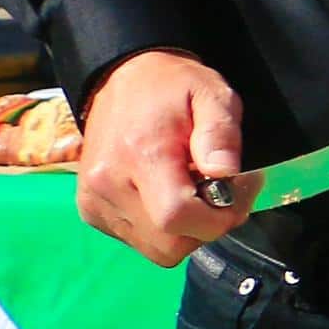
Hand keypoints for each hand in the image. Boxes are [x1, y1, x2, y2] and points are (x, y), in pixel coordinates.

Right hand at [77, 47, 247, 267]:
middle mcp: (108, 185)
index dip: (218, 217)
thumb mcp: (211, 94)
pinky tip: (168, 194)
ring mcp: (95, 202)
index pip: (177, 216)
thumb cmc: (173, 86)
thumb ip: (221, 133)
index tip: (237, 190)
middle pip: (168, 244)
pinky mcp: (91, 211)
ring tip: (195, 190)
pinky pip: (137, 240)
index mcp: (141, 155)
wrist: (122, 79)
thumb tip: (226, 172)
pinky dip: (161, 229)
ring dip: (186, 231)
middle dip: (206, 227)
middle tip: (223, 192)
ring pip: (155, 249)